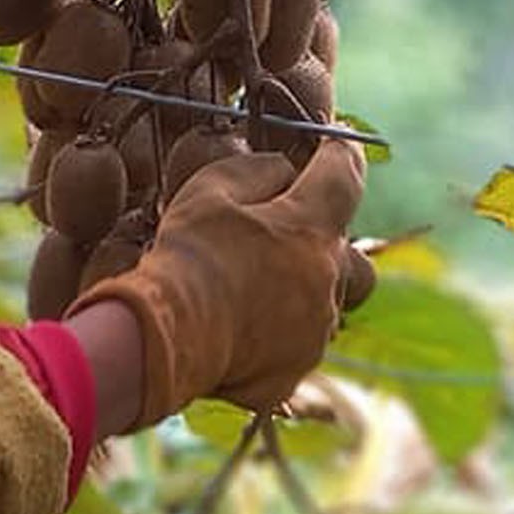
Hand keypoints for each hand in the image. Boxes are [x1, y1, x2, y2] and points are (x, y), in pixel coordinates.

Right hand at [69, 138, 367, 421]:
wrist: (164, 339)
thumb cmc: (187, 257)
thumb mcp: (209, 191)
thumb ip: (256, 170)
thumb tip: (283, 170)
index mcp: (310, 229)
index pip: (345, 176)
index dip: (341, 154)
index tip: (335, 145)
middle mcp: (327, 280)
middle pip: (348, 248)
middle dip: (324, 234)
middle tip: (285, 232)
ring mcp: (315, 330)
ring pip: (329, 300)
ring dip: (305, 287)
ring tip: (262, 285)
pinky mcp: (294, 368)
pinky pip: (299, 342)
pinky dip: (278, 332)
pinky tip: (242, 327)